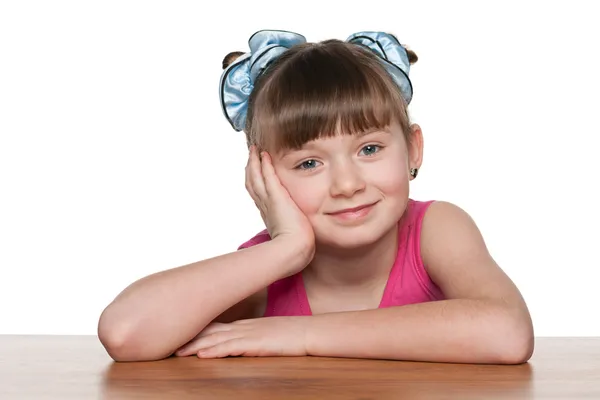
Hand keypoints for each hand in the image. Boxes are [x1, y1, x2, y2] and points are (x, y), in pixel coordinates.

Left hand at [174, 317, 308, 357]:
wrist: (310, 331)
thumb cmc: (293, 335)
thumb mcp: (268, 335)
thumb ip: (253, 338)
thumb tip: (241, 346)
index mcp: (246, 325)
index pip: (216, 327)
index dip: (198, 331)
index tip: (181, 336)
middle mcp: (244, 327)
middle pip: (211, 331)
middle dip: (190, 338)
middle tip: (170, 345)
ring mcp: (249, 334)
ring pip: (216, 339)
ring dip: (196, 346)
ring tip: (178, 352)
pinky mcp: (256, 343)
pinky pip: (231, 347)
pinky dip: (215, 350)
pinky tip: (202, 355)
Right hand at [246, 145, 314, 260]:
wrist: (294, 250)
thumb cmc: (297, 246)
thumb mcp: (294, 235)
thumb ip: (295, 229)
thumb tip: (303, 232)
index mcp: (269, 215)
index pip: (259, 194)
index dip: (256, 181)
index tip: (256, 172)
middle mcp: (264, 207)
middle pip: (252, 183)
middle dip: (251, 168)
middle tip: (251, 155)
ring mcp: (268, 201)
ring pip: (255, 178)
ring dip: (254, 163)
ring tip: (255, 150)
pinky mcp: (276, 197)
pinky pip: (268, 177)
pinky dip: (264, 165)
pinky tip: (265, 154)